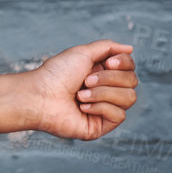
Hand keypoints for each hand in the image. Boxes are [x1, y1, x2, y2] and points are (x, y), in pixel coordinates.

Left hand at [18, 40, 138, 140]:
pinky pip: (119, 115)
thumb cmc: (56, 74)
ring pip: (129, 98)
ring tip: (80, 95)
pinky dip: (100, 107)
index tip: (107, 63)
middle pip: (132, 81)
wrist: (39, 96)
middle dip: (108, 79)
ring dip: (102, 93)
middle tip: (85, 81)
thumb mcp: (82, 53)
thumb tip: (130, 48)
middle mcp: (106, 90)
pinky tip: (82, 107)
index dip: (124, 64)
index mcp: (102, 73)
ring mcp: (105, 108)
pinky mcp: (102, 125)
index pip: (130, 67)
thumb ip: (107, 47)